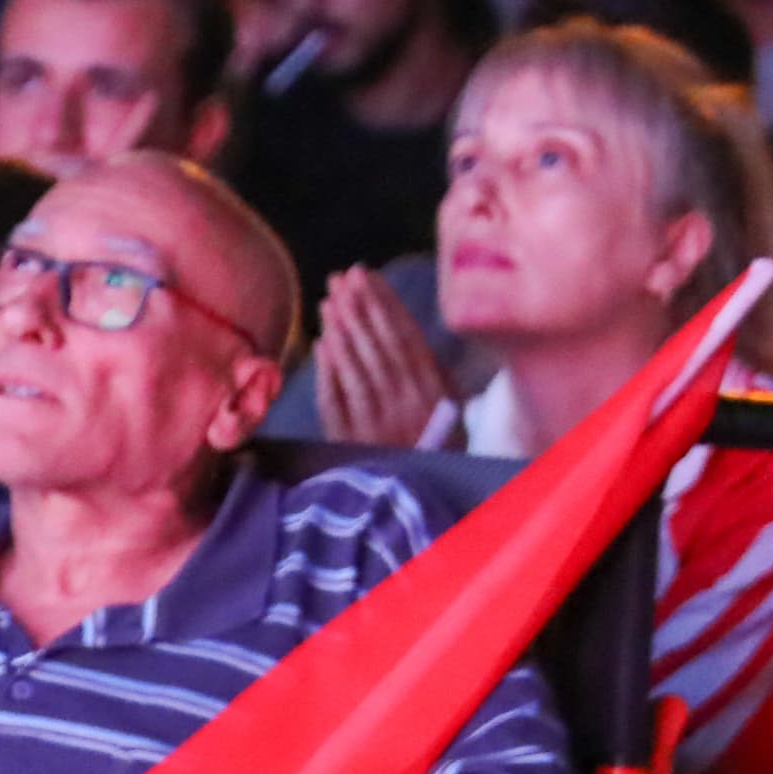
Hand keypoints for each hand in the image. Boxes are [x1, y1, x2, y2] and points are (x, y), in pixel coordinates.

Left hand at [313, 266, 448, 454]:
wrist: (422, 498)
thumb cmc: (438, 446)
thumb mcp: (450, 408)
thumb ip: (431, 370)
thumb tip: (403, 326)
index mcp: (436, 390)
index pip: (405, 336)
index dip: (384, 303)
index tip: (367, 275)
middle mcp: (407, 403)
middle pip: (379, 346)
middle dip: (360, 307)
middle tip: (342, 276)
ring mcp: (377, 422)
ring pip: (357, 368)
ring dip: (342, 330)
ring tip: (329, 299)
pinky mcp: (352, 440)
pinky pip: (338, 400)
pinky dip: (330, 371)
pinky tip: (322, 343)